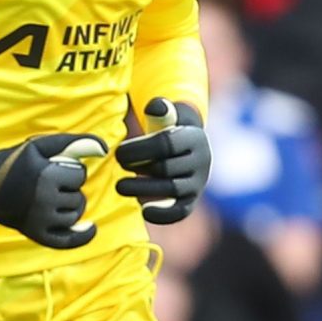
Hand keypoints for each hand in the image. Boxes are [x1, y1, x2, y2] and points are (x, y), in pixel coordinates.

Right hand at [0, 128, 106, 248]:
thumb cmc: (16, 161)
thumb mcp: (41, 145)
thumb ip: (74, 142)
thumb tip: (105, 150)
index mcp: (45, 177)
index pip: (79, 176)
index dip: (70, 170)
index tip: (52, 168)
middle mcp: (43, 201)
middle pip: (78, 197)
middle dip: (69, 189)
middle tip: (46, 185)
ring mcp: (39, 221)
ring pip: (74, 216)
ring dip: (69, 207)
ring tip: (51, 198)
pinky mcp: (35, 235)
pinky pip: (66, 241)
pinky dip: (81, 237)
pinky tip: (91, 228)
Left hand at [115, 98, 209, 225]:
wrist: (185, 151)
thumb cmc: (167, 132)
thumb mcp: (165, 117)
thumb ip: (160, 110)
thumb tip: (155, 106)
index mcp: (194, 138)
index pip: (166, 144)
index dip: (139, 149)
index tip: (120, 152)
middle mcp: (201, 161)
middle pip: (166, 167)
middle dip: (138, 167)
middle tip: (119, 165)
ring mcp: (198, 183)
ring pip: (171, 189)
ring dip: (142, 189)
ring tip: (121, 186)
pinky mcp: (191, 201)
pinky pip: (180, 211)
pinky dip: (163, 214)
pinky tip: (144, 210)